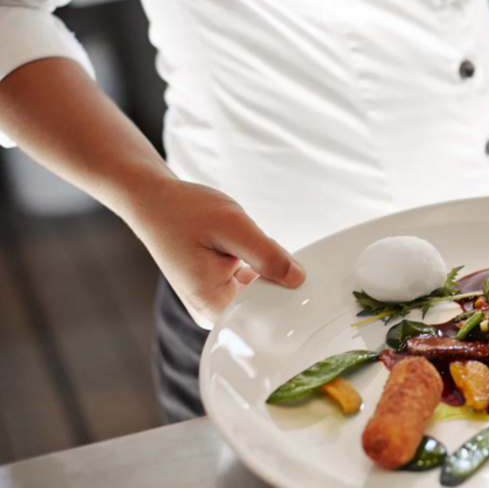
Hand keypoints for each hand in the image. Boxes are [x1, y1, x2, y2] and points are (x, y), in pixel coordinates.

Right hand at [128, 178, 305, 328]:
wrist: (154, 201)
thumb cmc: (186, 211)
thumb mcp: (234, 227)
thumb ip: (267, 254)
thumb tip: (298, 279)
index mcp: (211, 306)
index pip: (266, 318)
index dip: (289, 298)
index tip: (304, 281)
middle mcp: (211, 312)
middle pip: (265, 306)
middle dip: (278, 281)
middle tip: (277, 255)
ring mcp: (214, 303)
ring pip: (261, 294)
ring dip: (267, 272)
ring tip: (247, 249)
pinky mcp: (217, 291)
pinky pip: (251, 286)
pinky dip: (258, 268)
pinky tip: (244, 251)